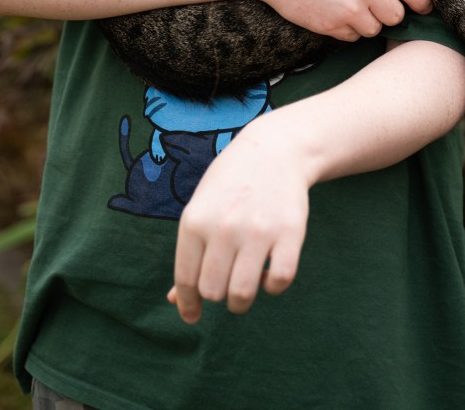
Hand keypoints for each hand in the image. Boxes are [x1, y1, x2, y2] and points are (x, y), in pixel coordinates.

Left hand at [168, 113, 309, 322]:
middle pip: (213, 292)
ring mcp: (258, 230)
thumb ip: (189, 254)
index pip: (186, 279)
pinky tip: (269, 272)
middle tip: (225, 281)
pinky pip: (279, 281)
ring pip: (242, 294)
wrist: (274, 149)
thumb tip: (174, 301)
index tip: (192, 315)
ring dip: (242, 300)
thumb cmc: (230, 184)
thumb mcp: (201, 209)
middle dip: (217, 294)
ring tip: (244, 284)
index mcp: (195, 220)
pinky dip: (273, 286)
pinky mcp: (289, 233)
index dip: (188, 304)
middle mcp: (224, 227)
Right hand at [243, 0, 430, 41]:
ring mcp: (347, 9)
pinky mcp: (327, 25)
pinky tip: (335, 12)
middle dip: (389, 10)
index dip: (420, 1)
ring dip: (367, 20)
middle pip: (396, 15)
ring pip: (373, 29)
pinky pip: (350, 37)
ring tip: (354, 6)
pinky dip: (347, 29)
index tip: (422, 6)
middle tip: (378, 2)